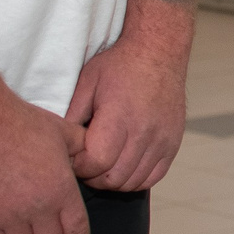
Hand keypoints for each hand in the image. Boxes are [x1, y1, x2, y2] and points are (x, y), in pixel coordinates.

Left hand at [65, 34, 187, 191]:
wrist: (159, 51)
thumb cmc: (121, 64)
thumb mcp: (87, 83)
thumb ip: (72, 116)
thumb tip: (60, 144)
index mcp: (119, 117)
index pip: (96, 163)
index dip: (79, 167)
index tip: (73, 158)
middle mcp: (144, 132)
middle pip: (113, 178)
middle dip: (93, 177)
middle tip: (84, 164)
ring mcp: (162, 139)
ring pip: (133, 182)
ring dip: (113, 181)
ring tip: (103, 166)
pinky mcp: (173, 142)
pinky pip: (154, 176)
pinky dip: (136, 179)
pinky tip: (124, 166)